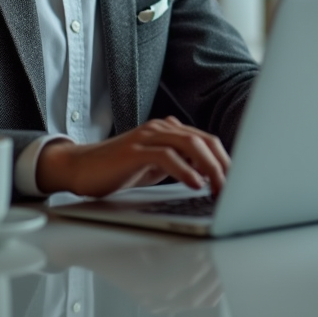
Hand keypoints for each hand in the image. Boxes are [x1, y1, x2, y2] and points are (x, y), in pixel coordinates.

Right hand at [36, 117, 230, 196]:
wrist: (79, 168)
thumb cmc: (118, 170)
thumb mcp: (155, 167)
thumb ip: (180, 165)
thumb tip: (210, 177)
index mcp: (168, 131)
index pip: (206, 141)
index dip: (224, 160)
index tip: (238, 181)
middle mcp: (160, 129)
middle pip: (203, 141)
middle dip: (222, 164)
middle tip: (234, 187)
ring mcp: (147, 137)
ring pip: (189, 145)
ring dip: (209, 168)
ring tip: (220, 187)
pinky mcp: (134, 151)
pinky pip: (167, 156)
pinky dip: (185, 170)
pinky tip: (195, 184)